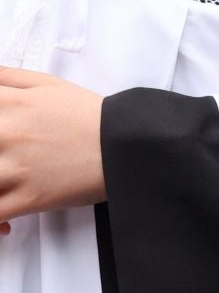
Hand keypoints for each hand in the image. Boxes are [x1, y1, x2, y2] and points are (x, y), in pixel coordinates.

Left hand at [0, 68, 104, 226]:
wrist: (126, 144)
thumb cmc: (87, 114)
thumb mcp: (48, 84)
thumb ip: (6, 78)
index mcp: (10, 103)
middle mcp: (6, 134)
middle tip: (1, 158)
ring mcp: (14, 168)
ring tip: (2, 181)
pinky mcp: (26, 198)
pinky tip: (3, 219)